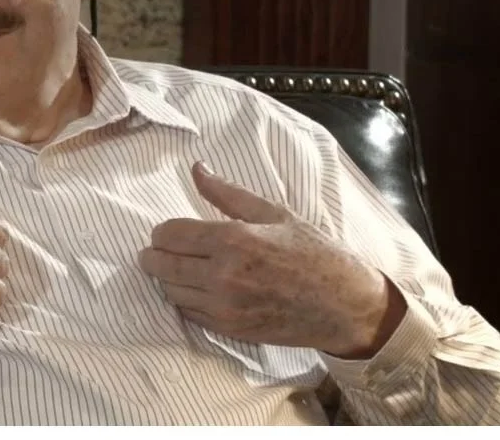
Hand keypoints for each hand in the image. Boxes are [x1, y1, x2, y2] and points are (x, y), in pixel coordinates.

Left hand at [137, 162, 404, 357]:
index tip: (165, 231)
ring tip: (179, 268)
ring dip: (167, 278)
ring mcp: (225, 307)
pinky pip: (188, 313)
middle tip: (157, 250)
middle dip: (153, 255)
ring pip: (169, 291)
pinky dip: (184, 300)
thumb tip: (196, 169)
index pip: (169, 235)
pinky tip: (196, 288)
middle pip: (160, 265)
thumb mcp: (273, 213)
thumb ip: (227, 193)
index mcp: (233, 240)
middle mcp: (223, 276)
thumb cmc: (313, 253)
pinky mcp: (229, 330)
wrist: (345, 305)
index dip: (161, 232)